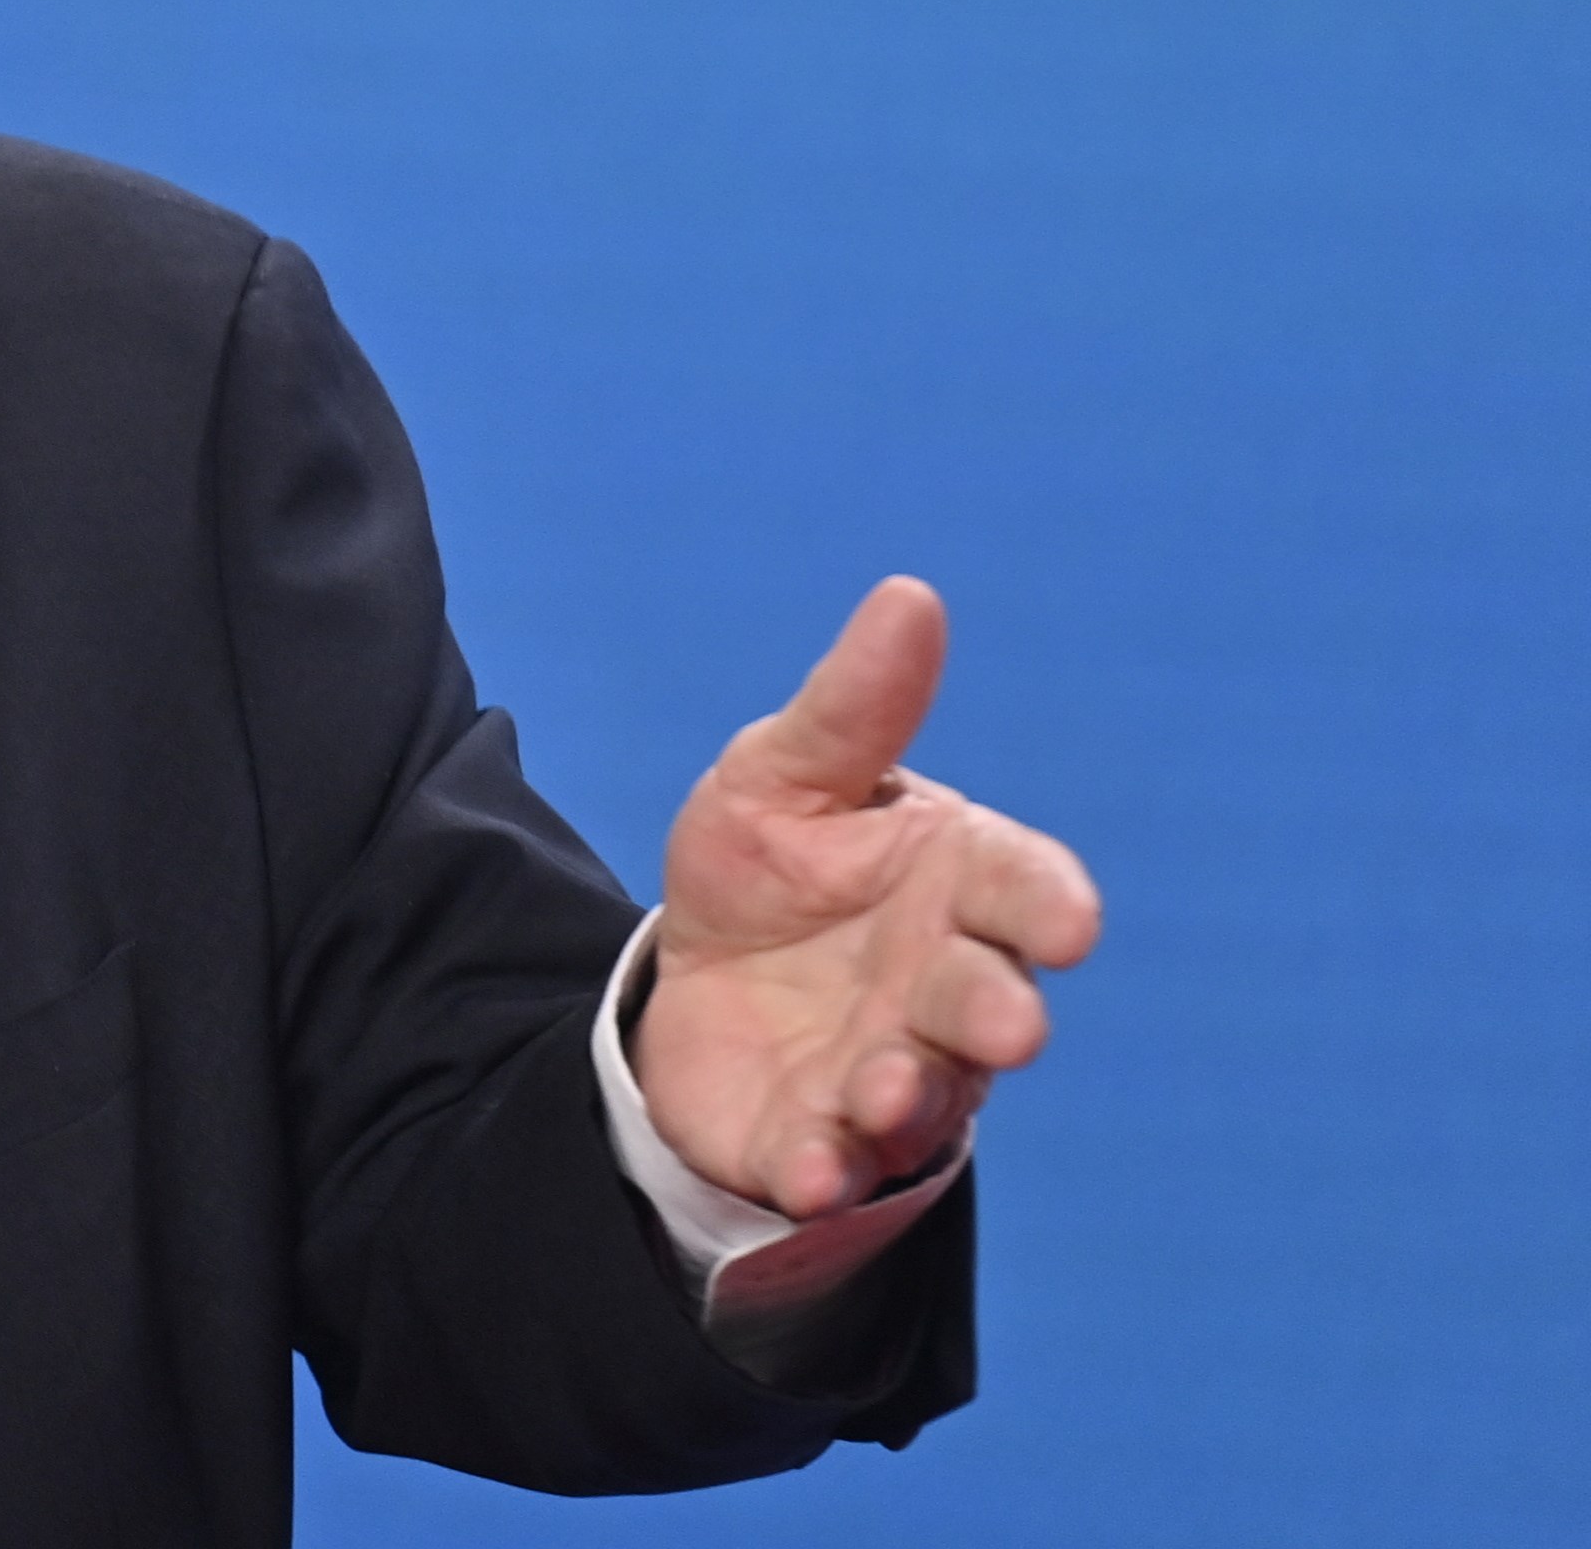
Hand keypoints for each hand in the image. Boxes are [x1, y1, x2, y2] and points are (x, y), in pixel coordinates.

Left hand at [632, 577, 1101, 1218]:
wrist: (698, 977)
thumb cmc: (774, 862)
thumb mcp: (785, 774)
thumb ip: (851, 707)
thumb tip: (909, 597)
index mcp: (957, 882)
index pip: (1025, 889)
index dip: (1048, 905)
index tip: (1069, 923)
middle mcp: (945, 986)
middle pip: (989, 1000)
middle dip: (997, 1012)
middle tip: (1005, 1025)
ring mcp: (892, 1070)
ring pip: (923, 1093)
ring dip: (906, 1095)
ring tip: (878, 1089)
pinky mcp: (821, 1139)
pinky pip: (836, 1165)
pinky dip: (826, 1170)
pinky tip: (809, 1170)